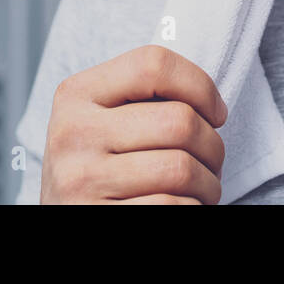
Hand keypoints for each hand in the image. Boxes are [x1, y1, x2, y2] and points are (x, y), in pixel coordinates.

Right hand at [40, 44, 226, 203]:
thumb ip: (146, 98)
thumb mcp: (108, 119)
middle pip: (178, 121)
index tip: (216, 114)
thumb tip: (211, 104)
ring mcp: (79, 180)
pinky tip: (183, 205)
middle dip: (213, 145)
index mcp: (77, 94)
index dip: (201, 86)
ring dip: (208, 183)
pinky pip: (171, 206)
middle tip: (212, 161)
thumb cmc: (104, 164)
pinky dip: (192, 207)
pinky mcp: (93, 216)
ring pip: (180, 169)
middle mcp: (72, 133)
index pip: (154, 65)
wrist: (67, 218)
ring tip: (203, 187)